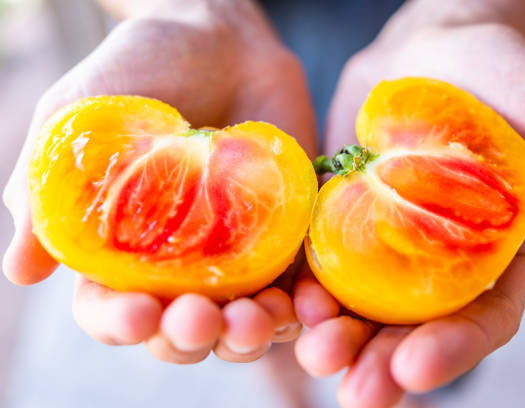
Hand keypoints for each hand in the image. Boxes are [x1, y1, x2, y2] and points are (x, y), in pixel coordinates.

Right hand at [3, 0, 314, 363]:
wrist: (218, 38)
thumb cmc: (139, 71)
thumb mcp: (76, 121)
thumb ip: (48, 193)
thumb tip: (21, 270)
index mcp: (121, 252)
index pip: (112, 310)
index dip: (121, 323)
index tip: (138, 315)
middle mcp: (179, 264)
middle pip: (181, 329)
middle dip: (189, 336)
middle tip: (200, 320)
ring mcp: (236, 254)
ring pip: (240, 322)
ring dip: (247, 336)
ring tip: (255, 321)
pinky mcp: (285, 237)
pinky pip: (296, 286)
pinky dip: (302, 307)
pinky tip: (305, 306)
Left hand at [294, 19, 524, 407]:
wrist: (435, 49)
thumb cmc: (509, 80)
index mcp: (497, 255)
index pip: (482, 317)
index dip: (453, 349)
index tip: (416, 369)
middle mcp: (435, 260)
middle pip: (410, 326)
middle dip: (382, 361)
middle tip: (356, 391)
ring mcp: (382, 241)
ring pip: (356, 302)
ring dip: (334, 334)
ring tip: (313, 350)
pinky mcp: (338, 214)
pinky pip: (316, 255)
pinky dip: (300, 282)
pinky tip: (282, 300)